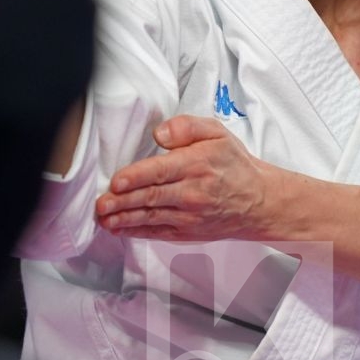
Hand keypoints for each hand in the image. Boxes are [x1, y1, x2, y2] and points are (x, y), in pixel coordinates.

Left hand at [95, 115, 290, 241]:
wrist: (258, 202)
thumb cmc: (234, 165)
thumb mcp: (217, 133)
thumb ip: (187, 126)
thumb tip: (160, 133)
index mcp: (197, 165)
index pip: (161, 171)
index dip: (136, 177)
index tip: (116, 181)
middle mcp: (192, 193)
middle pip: (152, 197)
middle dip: (123, 202)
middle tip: (101, 203)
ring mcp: (189, 216)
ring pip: (151, 217)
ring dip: (125, 219)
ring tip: (104, 218)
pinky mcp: (188, 231)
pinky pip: (158, 232)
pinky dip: (137, 231)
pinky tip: (120, 229)